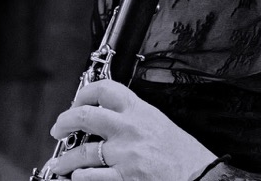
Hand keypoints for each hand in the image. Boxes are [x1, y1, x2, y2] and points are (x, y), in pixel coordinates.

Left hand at [46, 80, 214, 180]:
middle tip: (57, 129)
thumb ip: (133, 116)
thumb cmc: (184, 154)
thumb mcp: (159, 123)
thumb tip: (104, 114)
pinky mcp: (127, 178)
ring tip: (60, 165)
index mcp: (139, 110)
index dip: (83, 93)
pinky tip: (77, 177)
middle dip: (64, 122)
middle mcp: (129, 128)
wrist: (203, 178)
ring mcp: (126, 154)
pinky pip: (91, 177)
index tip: (75, 102)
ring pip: (82, 152)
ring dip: (66, 160)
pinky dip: (80, 177)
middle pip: (84, 116)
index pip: (104, 89)